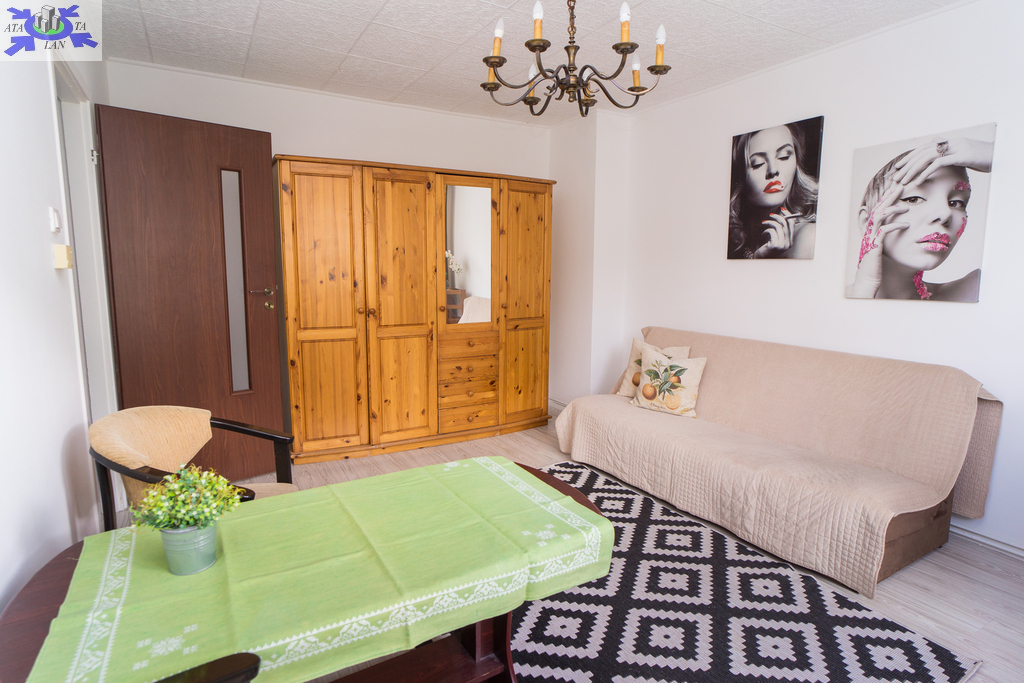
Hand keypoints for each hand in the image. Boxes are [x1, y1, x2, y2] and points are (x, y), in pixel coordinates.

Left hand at [753, 208, 798, 257]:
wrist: (762, 258)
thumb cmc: (768, 246)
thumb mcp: (776, 238)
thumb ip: (780, 230)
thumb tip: (781, 215)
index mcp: (790, 241)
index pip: (792, 224)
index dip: (788, 215)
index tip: (782, 210)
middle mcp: (788, 243)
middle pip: (785, 224)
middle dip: (777, 217)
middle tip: (771, 215)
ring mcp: (782, 245)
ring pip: (778, 227)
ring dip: (770, 223)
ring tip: (764, 224)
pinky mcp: (775, 245)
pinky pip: (771, 232)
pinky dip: (766, 231)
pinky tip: (763, 234)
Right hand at [850, 183, 909, 297]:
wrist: (868, 280)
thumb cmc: (876, 265)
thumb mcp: (882, 248)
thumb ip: (886, 236)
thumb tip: (897, 228)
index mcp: (871, 230)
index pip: (879, 208)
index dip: (887, 197)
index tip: (898, 187)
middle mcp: (868, 231)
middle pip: (878, 208)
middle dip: (889, 196)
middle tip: (901, 185)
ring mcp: (870, 238)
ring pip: (879, 216)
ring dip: (892, 210)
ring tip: (906, 207)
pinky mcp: (874, 246)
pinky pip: (883, 231)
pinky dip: (894, 226)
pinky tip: (905, 225)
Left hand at [892, 136, 993, 185]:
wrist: (1002, 154)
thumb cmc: (985, 158)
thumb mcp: (966, 157)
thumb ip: (952, 158)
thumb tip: (941, 163)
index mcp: (950, 142)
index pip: (924, 148)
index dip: (910, 157)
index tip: (899, 167)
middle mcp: (951, 143)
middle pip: (922, 152)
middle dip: (907, 165)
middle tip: (895, 176)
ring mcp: (956, 148)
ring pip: (927, 158)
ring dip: (912, 170)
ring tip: (902, 181)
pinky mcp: (961, 156)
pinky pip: (938, 164)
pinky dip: (925, 173)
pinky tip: (917, 182)